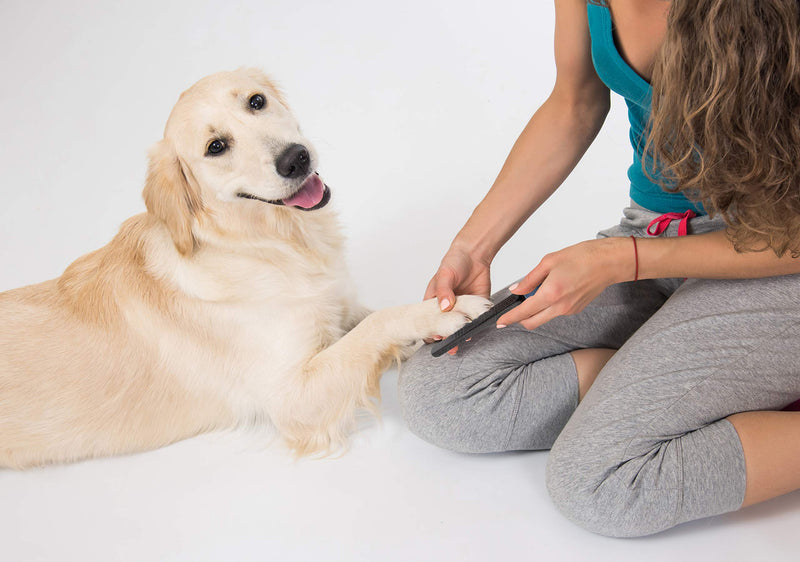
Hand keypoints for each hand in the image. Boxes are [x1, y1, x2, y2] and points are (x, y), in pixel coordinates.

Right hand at [423, 244, 491, 352]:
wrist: (475, 254)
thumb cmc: (454, 261)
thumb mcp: (445, 274)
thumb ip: (443, 291)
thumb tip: (444, 307)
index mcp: (435, 301)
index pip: (430, 320)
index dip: (432, 331)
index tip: (435, 338)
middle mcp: (448, 307)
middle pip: (446, 327)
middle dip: (448, 338)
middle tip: (451, 346)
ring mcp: (463, 308)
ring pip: (462, 326)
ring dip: (463, 334)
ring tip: (464, 339)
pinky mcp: (477, 306)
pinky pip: (477, 319)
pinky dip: (478, 325)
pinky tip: (478, 330)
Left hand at [497, 237, 632, 330]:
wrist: (609, 262)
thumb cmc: (583, 257)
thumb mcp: (549, 261)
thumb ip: (530, 278)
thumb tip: (516, 289)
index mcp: (551, 293)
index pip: (524, 312)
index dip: (509, 318)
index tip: (500, 321)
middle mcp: (560, 307)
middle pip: (532, 323)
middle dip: (520, 318)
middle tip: (516, 306)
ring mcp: (569, 310)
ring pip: (544, 318)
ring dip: (536, 310)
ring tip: (540, 288)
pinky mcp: (576, 310)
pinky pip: (556, 312)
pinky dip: (548, 306)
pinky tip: (554, 289)